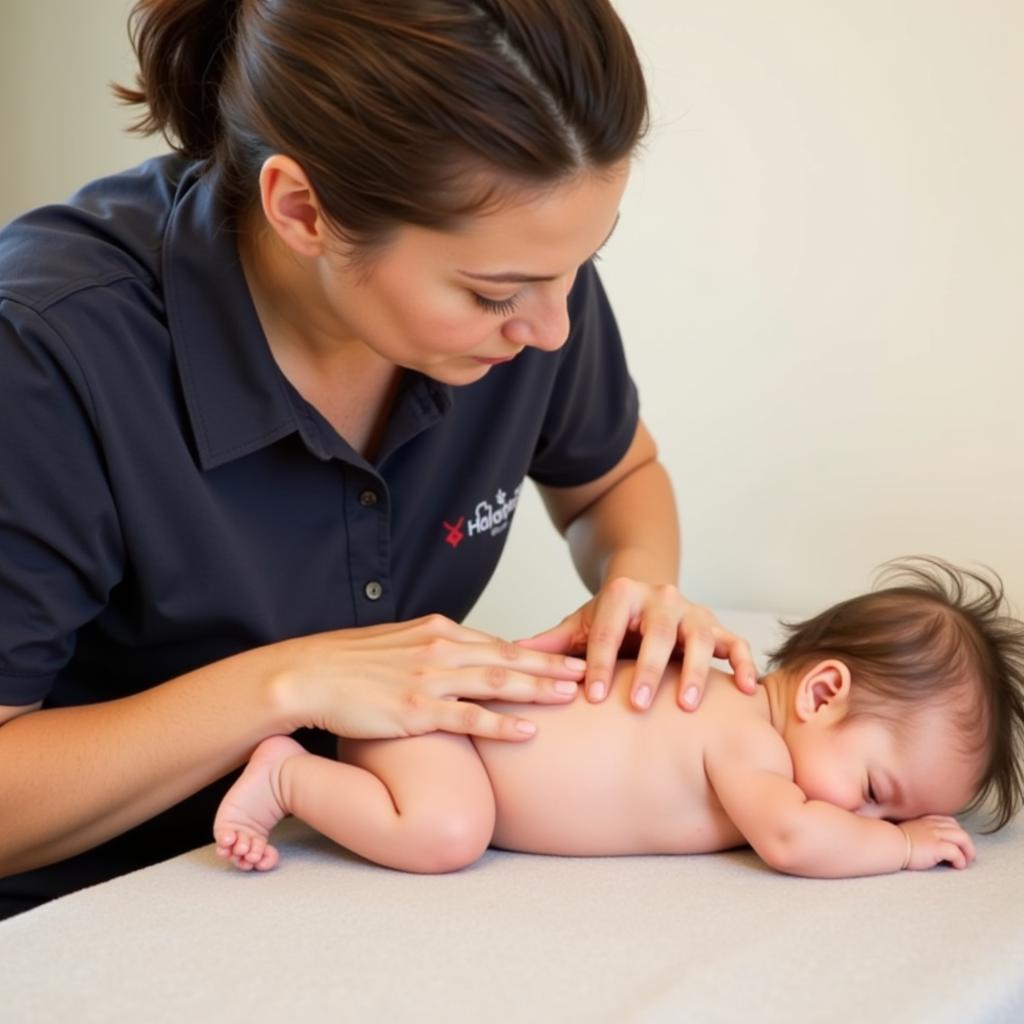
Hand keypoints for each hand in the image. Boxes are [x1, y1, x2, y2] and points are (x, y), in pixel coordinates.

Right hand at [269, 614, 584, 741]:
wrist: (309, 674)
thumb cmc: (351, 664)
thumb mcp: (400, 644)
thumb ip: (434, 650)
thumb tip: (461, 659)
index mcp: (438, 631)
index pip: (497, 642)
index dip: (536, 651)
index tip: (566, 655)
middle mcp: (440, 648)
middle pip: (508, 657)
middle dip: (552, 664)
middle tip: (590, 668)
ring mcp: (429, 678)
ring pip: (497, 681)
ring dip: (539, 688)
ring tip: (573, 694)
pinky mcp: (415, 708)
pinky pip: (468, 718)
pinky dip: (501, 723)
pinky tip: (528, 730)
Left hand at [517, 576, 757, 710]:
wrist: (644, 595)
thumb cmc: (609, 620)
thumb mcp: (580, 625)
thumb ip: (551, 642)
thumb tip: (507, 654)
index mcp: (622, 594)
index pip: (609, 631)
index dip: (600, 663)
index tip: (592, 697)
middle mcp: (662, 597)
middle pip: (659, 632)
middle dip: (649, 669)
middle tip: (638, 706)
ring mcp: (693, 612)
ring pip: (702, 638)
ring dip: (697, 671)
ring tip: (687, 706)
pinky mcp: (717, 627)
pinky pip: (736, 643)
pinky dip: (744, 665)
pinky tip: (745, 691)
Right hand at [899, 816, 975, 869]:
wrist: (888, 844)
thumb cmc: (893, 841)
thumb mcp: (907, 832)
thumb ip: (918, 833)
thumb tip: (924, 843)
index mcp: (926, 821)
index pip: (949, 822)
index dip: (957, 833)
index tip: (958, 844)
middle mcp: (933, 825)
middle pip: (959, 830)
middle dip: (967, 843)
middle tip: (967, 856)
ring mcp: (935, 835)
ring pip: (963, 838)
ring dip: (968, 852)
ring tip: (966, 862)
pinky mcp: (936, 847)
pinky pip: (956, 852)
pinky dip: (960, 860)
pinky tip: (957, 866)